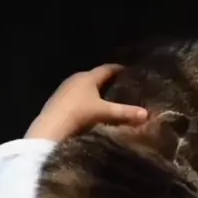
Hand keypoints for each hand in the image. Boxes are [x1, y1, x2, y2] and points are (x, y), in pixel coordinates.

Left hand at [25, 65, 147, 140]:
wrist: (50, 128)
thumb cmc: (80, 114)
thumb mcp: (105, 113)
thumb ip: (125, 112)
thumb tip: (146, 114)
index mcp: (88, 77)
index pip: (107, 69)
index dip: (119, 69)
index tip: (130, 72)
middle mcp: (76, 79)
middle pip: (95, 77)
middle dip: (108, 82)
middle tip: (123, 87)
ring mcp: (65, 90)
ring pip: (85, 88)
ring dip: (96, 92)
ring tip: (109, 100)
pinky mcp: (58, 101)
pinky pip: (77, 97)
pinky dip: (86, 100)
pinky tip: (91, 110)